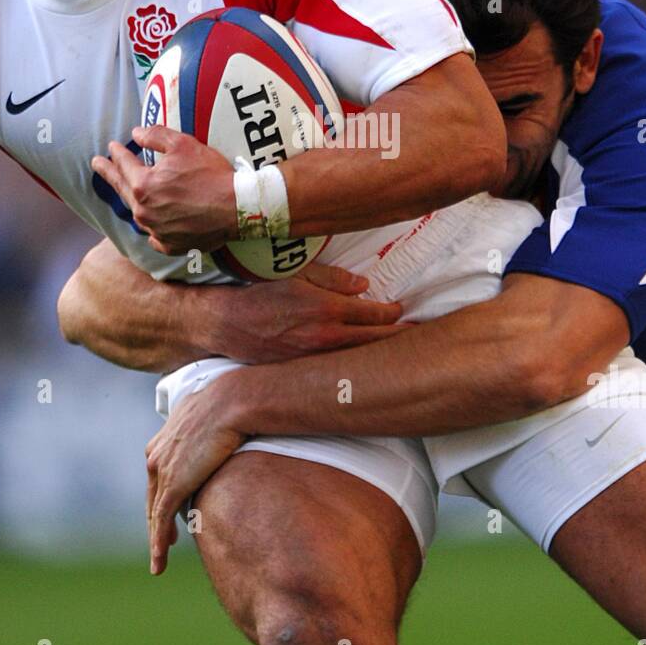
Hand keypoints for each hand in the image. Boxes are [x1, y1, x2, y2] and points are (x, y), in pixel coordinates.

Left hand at [91, 127, 235, 254]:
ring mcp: (156, 231)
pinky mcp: (171, 245)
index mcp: (143, 186)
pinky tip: (153, 225)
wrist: (236, 207)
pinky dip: (153, 230)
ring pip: (138, 214)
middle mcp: (144, 212)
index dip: (117, 153)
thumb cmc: (211, 174)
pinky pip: (155, 237)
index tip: (111, 147)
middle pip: (121, 189)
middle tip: (97, 164)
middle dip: (108, 174)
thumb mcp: (183, 144)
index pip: (124, 164)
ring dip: (133, 201)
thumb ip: (155, 136)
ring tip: (129, 193)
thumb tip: (135, 133)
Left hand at [145, 380, 245, 574]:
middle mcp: (156, 454)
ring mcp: (162, 470)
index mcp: (164, 438)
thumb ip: (210, 430)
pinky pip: (161, 520)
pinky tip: (159, 561)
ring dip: (157, 539)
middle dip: (157, 520)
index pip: (159, 475)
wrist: (233, 402)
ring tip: (159, 561)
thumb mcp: (213, 416)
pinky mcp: (172, 484)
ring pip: (154, 512)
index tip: (172, 511)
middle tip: (166, 541)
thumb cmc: (232, 404)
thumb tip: (226, 434)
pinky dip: (158, 543)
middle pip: (153, 496)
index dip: (163, 495)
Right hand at [209, 262, 404, 363]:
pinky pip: (338, 369)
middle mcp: (326, 337)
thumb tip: (365, 285)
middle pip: (375, 341)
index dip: (394, 314)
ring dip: (379, 355)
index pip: (375, 314)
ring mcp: (317, 358)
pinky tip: (365, 365)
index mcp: (327, 308)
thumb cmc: (262, 293)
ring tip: (400, 354)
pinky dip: (354, 365)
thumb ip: (334, 278)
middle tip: (417, 336)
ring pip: (360, 359)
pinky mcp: (306, 371)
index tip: (402, 311)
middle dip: (398, 338)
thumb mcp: (298, 273)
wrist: (228, 324)